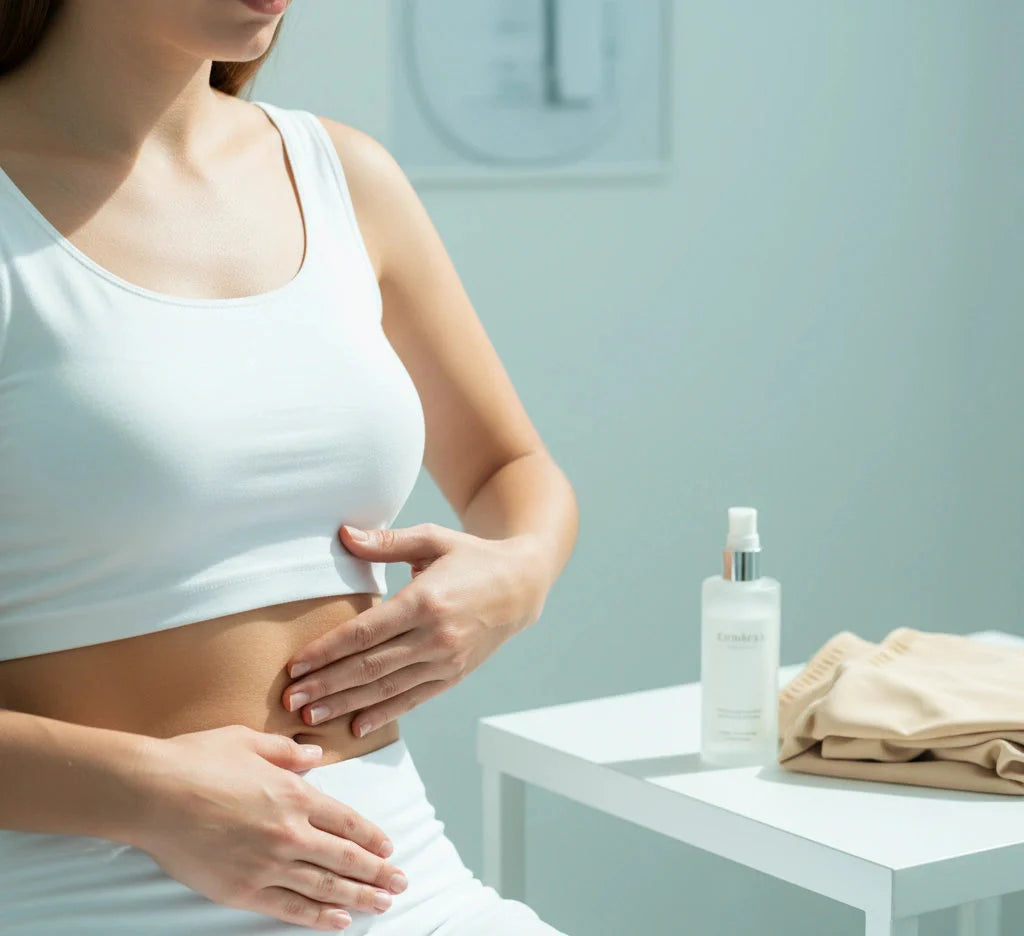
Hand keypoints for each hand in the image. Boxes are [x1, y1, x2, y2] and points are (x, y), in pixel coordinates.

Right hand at [128, 725, 408, 930]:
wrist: (153, 794)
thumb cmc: (198, 760)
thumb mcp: (249, 741)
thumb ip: (287, 751)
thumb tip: (315, 755)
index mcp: (295, 794)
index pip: (347, 821)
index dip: (371, 837)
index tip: (389, 848)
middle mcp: (290, 832)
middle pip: (346, 857)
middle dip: (377, 872)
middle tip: (400, 883)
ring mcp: (268, 865)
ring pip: (326, 886)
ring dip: (359, 897)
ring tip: (383, 904)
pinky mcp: (242, 890)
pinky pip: (290, 908)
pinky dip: (318, 916)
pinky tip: (339, 921)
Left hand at [283, 523, 547, 737]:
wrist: (522, 585)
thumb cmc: (471, 557)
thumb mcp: (433, 539)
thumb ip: (387, 542)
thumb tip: (344, 534)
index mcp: (425, 601)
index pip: (364, 633)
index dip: (326, 651)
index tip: (295, 665)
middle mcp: (435, 637)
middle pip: (369, 667)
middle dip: (326, 684)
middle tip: (289, 699)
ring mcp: (446, 661)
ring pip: (387, 689)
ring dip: (345, 704)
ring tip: (310, 715)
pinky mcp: (454, 675)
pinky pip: (413, 699)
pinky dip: (383, 714)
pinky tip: (356, 725)